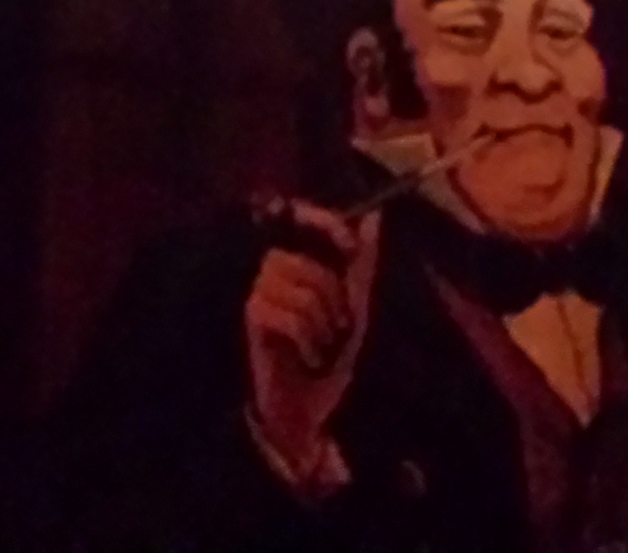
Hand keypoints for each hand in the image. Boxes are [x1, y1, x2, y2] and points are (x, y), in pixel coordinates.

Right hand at [241, 203, 377, 492]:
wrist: (310, 411)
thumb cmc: (333, 359)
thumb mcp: (357, 308)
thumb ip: (363, 263)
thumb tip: (374, 216)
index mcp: (299, 262)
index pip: (300, 217)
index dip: (323, 221)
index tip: (349, 240)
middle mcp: (273, 272)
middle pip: (306, 264)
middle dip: (331, 297)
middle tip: (336, 328)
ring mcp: (259, 295)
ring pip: (301, 292)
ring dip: (321, 324)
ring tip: (321, 346)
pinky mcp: (252, 320)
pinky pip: (289, 317)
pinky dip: (308, 341)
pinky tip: (308, 358)